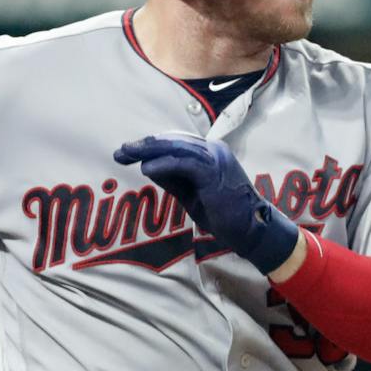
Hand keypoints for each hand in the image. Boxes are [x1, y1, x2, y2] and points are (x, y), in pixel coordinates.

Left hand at [114, 132, 301, 274]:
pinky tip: (146, 168)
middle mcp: (213, 150)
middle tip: (120, 151)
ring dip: (149, 150)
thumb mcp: (190, 193)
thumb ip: (173, 178)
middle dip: (144, 145)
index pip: (174, 143)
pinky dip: (164, 164)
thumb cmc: (223, 214)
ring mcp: (215, 159)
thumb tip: (148, 166)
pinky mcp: (214, 172)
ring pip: (177, 147)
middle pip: (172, 141)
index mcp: (209, 153)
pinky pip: (184, 164)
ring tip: (127, 154)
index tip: (126, 154)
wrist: (250, 229)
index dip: (149, 147)